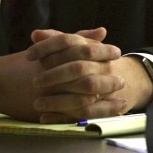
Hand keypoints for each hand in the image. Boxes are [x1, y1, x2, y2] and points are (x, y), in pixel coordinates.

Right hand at [0, 27, 144, 122]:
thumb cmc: (26, 62)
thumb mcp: (49, 46)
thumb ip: (77, 38)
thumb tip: (103, 31)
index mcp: (52, 54)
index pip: (82, 51)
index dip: (102, 52)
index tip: (117, 53)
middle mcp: (50, 73)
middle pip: (84, 75)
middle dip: (106, 77)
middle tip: (121, 79)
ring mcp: (47, 93)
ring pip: (81, 97)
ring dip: (104, 99)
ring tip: (121, 98)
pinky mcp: (46, 110)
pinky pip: (74, 114)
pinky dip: (93, 114)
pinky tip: (106, 114)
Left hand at [28, 28, 152, 122]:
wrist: (124, 79)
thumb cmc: (92, 61)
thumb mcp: (78, 47)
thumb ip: (56, 39)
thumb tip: (35, 34)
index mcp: (93, 48)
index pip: (69, 42)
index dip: (48, 47)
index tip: (28, 55)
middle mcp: (102, 66)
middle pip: (79, 68)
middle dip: (55, 75)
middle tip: (35, 82)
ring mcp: (105, 88)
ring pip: (83, 95)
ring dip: (58, 101)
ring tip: (37, 103)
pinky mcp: (102, 107)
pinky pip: (83, 114)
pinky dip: (63, 117)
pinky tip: (45, 118)